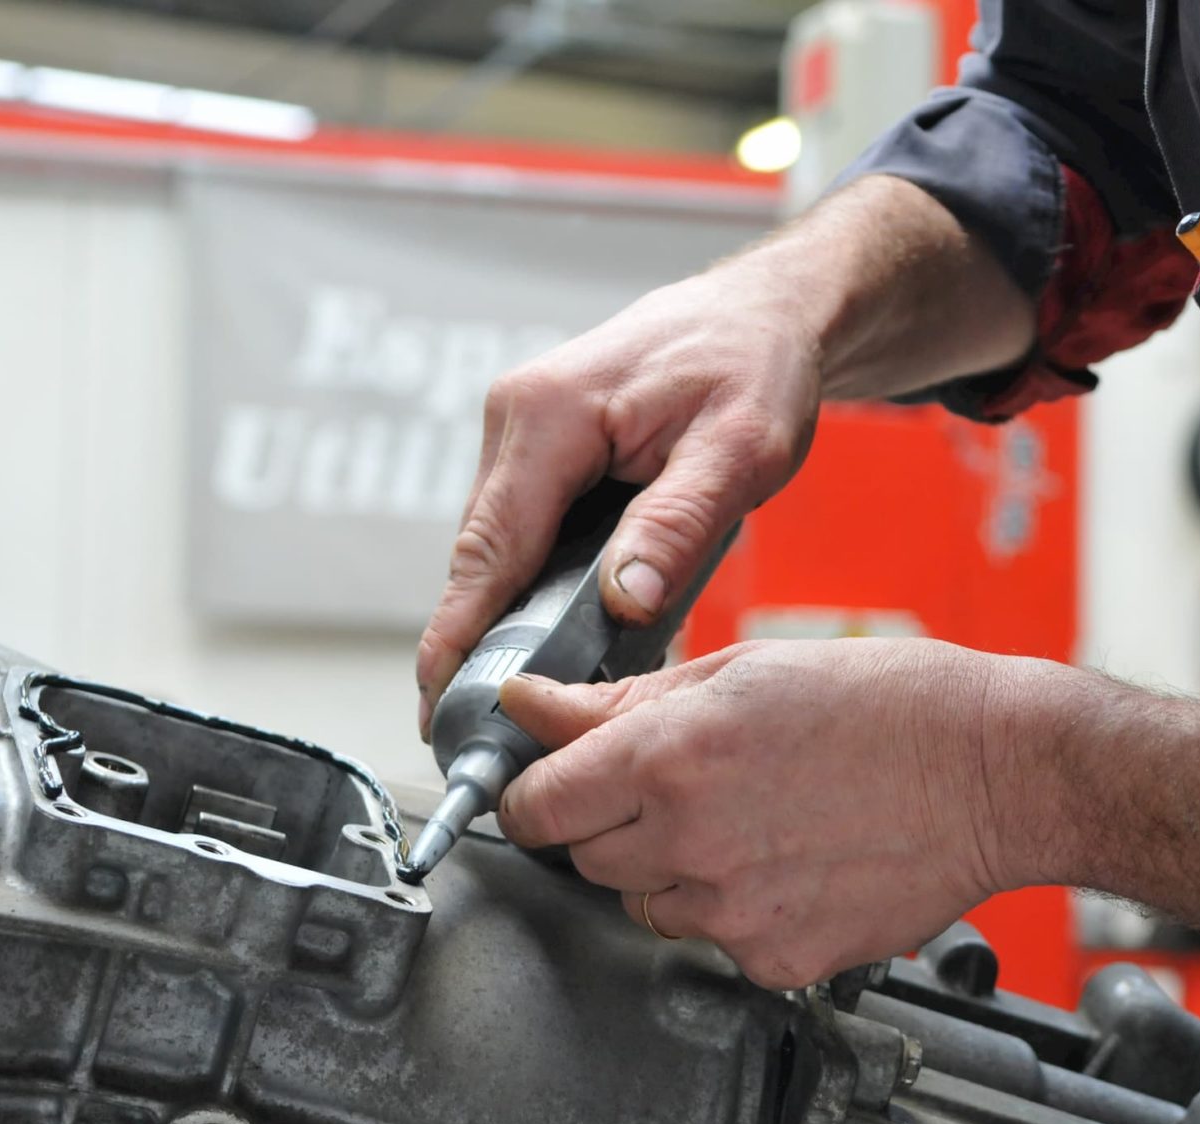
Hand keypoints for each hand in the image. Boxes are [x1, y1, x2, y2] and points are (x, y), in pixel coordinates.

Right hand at [414, 266, 823, 739]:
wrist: (760, 314)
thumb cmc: (753, 365)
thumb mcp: (740, 449)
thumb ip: (678, 525)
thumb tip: (624, 602)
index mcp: (549, 414)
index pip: (488, 548)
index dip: (459, 633)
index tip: (439, 701)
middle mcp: (516, 418)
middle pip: (482, 556)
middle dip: (480, 642)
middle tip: (485, 734)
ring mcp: (521, 434)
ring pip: (500, 550)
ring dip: (513, 617)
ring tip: (527, 699)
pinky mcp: (539, 451)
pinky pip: (526, 534)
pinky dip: (540, 586)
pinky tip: (563, 638)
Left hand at [493, 638, 1015, 989]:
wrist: (997, 773)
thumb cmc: (889, 705)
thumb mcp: (742, 672)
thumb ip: (621, 702)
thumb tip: (532, 707)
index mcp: (671, 756)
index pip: (535, 806)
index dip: (535, 796)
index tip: (548, 791)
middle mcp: (690, 841)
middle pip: (585, 859)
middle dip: (612, 824)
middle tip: (683, 788)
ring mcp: (733, 912)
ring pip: (646, 905)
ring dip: (672, 869)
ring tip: (752, 820)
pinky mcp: (775, 960)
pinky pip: (713, 942)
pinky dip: (735, 909)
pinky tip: (790, 861)